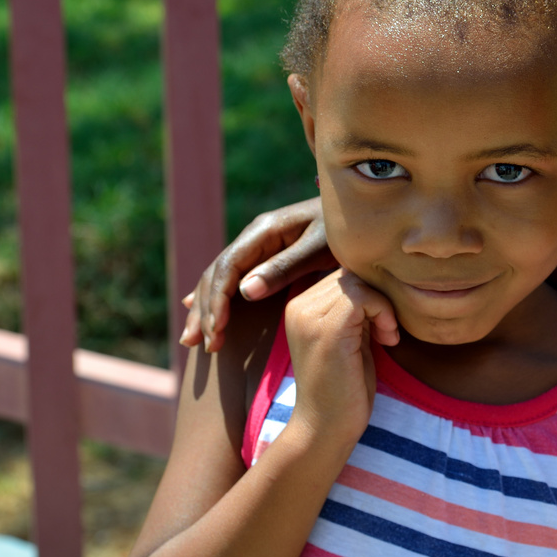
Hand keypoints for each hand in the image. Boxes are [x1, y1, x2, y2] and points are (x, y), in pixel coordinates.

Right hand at [180, 198, 333, 352]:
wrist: (363, 212)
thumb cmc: (347, 231)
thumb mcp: (320, 249)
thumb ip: (285, 268)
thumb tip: (244, 292)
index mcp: (264, 231)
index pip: (227, 268)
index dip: (217, 301)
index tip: (216, 330)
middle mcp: (255, 235)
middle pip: (217, 273)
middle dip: (204, 309)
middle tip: (198, 343)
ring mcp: (260, 243)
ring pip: (220, 276)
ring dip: (204, 307)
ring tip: (192, 338)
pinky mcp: (268, 252)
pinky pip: (234, 276)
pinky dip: (216, 296)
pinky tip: (202, 310)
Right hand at [282, 269, 399, 445]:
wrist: (326, 428)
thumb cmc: (346, 387)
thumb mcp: (353, 336)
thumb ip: (358, 308)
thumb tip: (382, 276)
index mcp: (300, 306)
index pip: (344, 273)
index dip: (372, 293)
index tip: (382, 324)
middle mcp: (297, 305)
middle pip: (352, 272)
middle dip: (379, 297)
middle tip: (387, 332)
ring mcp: (307, 315)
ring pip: (359, 281)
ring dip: (384, 307)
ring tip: (387, 336)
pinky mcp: (325, 329)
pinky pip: (363, 296)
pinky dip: (384, 313)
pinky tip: (388, 340)